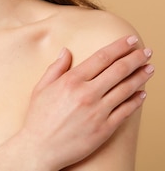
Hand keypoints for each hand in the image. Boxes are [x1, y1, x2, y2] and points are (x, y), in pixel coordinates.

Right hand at [16, 35, 153, 169]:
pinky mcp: (105, 128)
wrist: (40, 148)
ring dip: (140, 77)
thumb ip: (56, 68)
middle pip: (118, 71)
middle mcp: (86, 94)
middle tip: (146, 51)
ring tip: (149, 68)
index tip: (130, 40)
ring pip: (126, 89)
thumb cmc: (38, 118)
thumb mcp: (41, 88)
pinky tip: (142, 93)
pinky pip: (126, 111)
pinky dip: (136, 100)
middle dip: (135, 58)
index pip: (102, 58)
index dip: (119, 47)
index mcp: (70, 81)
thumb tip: (66, 51)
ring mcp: (97, 112)